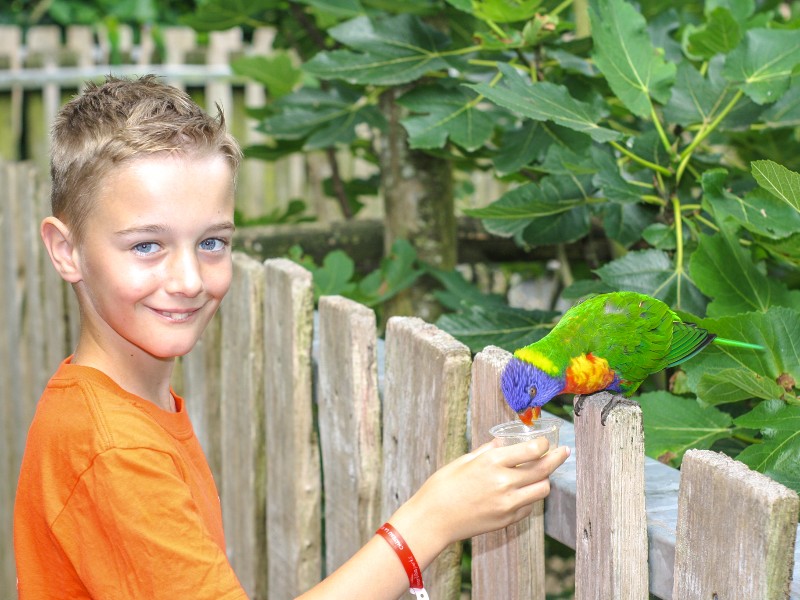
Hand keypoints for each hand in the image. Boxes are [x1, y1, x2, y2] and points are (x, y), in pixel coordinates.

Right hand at [390, 438, 569, 562]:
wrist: (433, 519)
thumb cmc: (443, 486)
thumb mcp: (464, 460)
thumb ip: (488, 451)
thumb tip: (503, 442)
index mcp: (491, 462)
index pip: (532, 450)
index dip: (543, 444)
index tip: (546, 441)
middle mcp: (504, 482)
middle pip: (543, 469)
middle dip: (557, 458)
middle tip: (564, 452)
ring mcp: (507, 504)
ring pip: (542, 489)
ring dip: (544, 480)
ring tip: (541, 473)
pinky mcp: (506, 519)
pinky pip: (529, 507)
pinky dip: (530, 497)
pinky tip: (522, 491)